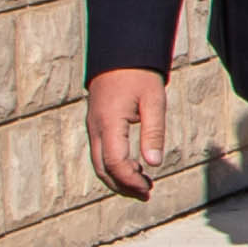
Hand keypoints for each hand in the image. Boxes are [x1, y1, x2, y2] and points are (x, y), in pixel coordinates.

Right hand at [86, 64, 172, 199]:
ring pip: (99, 164)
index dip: (130, 180)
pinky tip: (134, 167)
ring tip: (143, 185)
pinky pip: (100, 153)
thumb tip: (153, 164)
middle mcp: (95, 128)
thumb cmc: (140, 75)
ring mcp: (93, 127)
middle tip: (147, 193)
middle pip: (103, 169)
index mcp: (109, 123)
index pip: (115, 163)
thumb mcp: (154, 101)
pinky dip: (114, 167)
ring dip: (118, 179)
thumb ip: (153, 132)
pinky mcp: (96, 125)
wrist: (120, 53)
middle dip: (123, 186)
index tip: (148, 188)